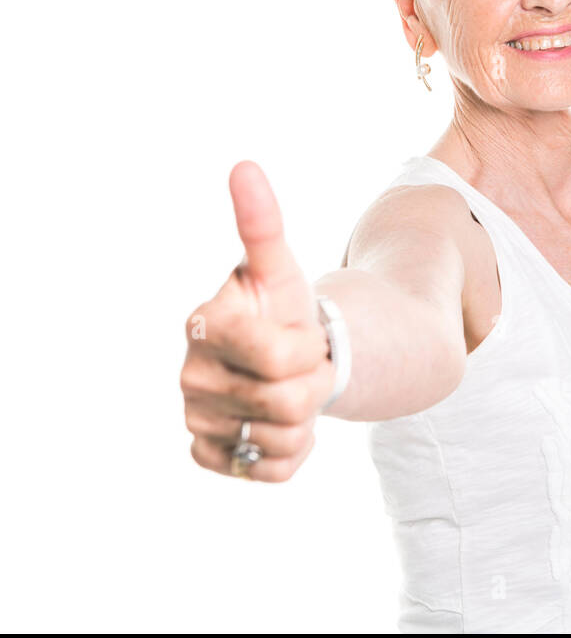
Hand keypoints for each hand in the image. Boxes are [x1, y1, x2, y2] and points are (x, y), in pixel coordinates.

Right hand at [180, 161, 332, 481]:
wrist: (286, 355)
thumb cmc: (281, 307)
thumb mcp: (280, 267)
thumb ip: (262, 223)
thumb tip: (244, 167)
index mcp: (203, 327)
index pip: (278, 357)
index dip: (305, 348)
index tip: (297, 334)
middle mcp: (189, 377)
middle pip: (287, 402)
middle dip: (312, 383)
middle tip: (301, 364)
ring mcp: (196, 419)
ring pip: (281, 438)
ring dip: (305, 418)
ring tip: (289, 390)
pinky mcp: (210, 455)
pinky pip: (271, 470)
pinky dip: (292, 451)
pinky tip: (279, 422)